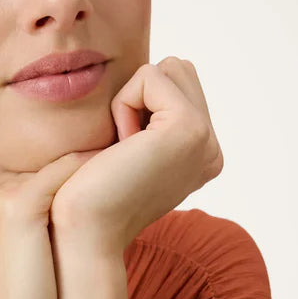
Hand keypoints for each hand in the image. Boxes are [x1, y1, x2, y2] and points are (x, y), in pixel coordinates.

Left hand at [48, 57, 222, 255]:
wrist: (85, 229)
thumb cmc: (89, 193)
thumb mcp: (129, 152)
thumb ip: (151, 120)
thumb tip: (151, 79)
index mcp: (203, 155)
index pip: (180, 85)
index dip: (139, 105)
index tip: (125, 154)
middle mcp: (212, 149)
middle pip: (179, 70)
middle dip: (141, 95)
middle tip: (123, 147)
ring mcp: (206, 139)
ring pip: (168, 68)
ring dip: (132, 98)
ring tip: (123, 146)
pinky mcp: (188, 128)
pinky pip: (150, 77)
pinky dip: (124, 103)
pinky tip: (121, 146)